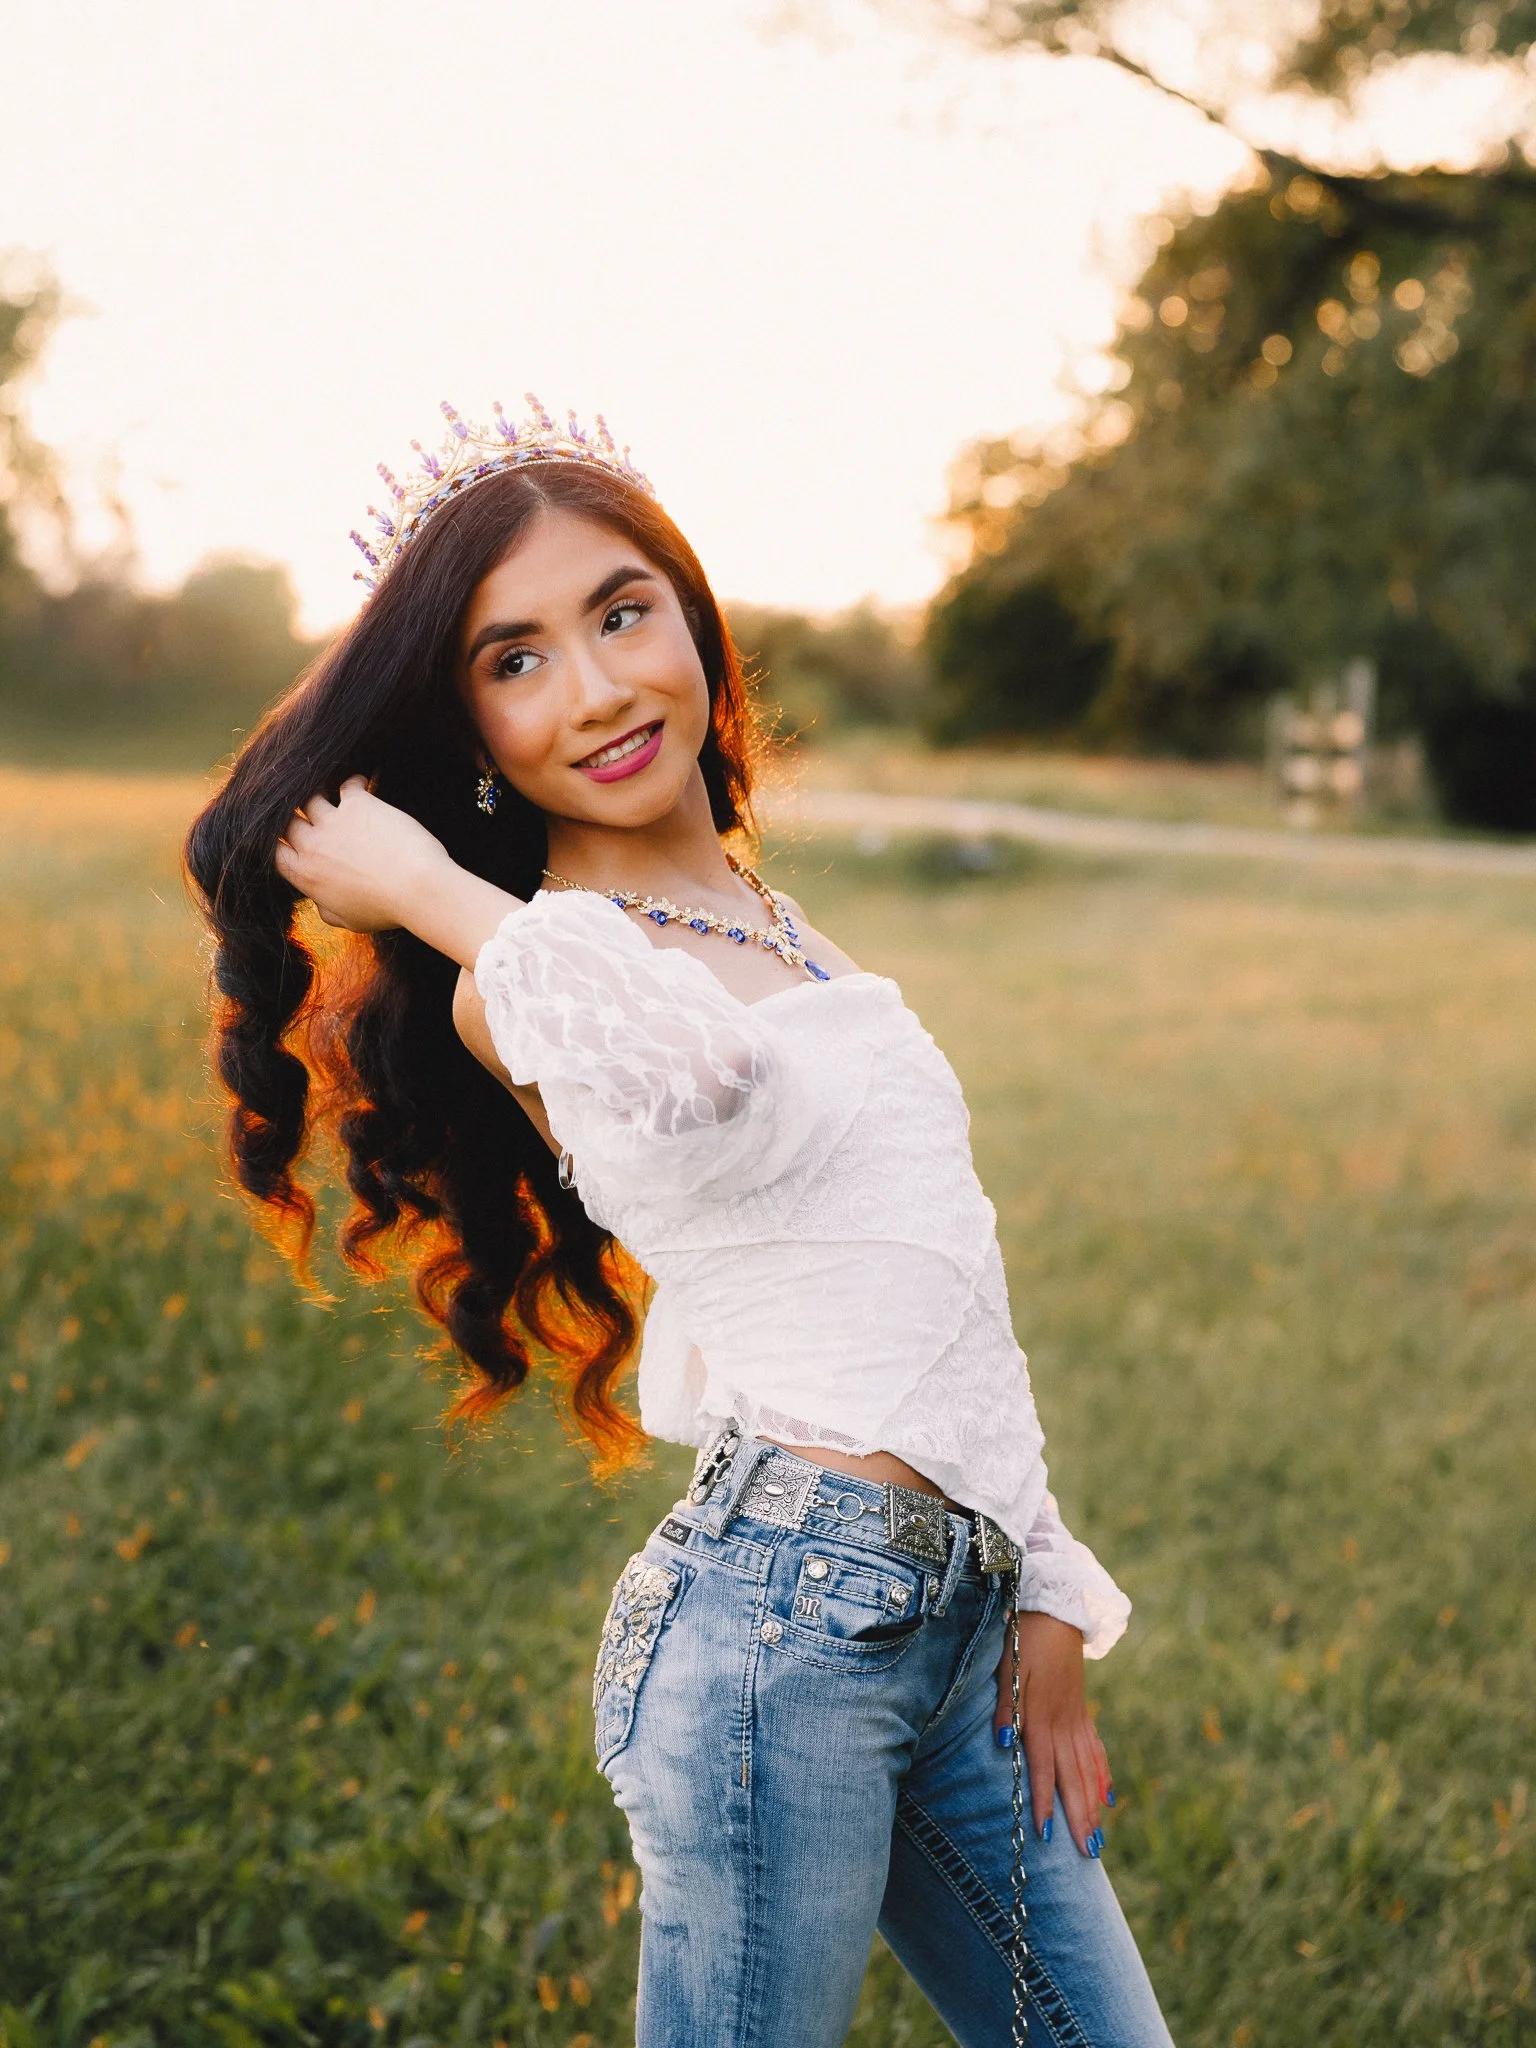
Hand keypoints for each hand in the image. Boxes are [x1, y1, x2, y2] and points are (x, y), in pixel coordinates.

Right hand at [275, 776, 450, 932]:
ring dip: (317, 794)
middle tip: (304, 812)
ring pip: (310, 798)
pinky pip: (346, 784)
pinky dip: (353, 781)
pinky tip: (360, 782)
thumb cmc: (387, 909)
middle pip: (287, 821)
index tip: (288, 839)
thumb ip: (328, 910)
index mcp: (306, 876)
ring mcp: (333, 822)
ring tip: (327, 792)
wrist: (416, 888)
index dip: (279, 843)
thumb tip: (319, 903)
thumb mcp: (350, 921)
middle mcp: (313, 846)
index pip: (275, 852)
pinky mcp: (358, 804)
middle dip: (293, 817)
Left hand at [994, 1610, 1111, 1855]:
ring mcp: (1077, 1720)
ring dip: (1092, 1806)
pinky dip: (1102, 1776)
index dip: (1044, 1802)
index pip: (1043, 1769)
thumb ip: (1006, 1710)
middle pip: (1073, 1779)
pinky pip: (1096, 1751)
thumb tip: (1004, 1747)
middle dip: (1079, 1818)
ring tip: (1098, 1839)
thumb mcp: (1008, 1670)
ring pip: (1088, 1772)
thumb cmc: (1025, 1641)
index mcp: (1042, 1717)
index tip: (1045, 1834)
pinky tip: (1107, 1798)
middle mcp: (1064, 1725)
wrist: (1056, 1612)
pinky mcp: (1082, 1713)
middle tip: (1088, 1854)